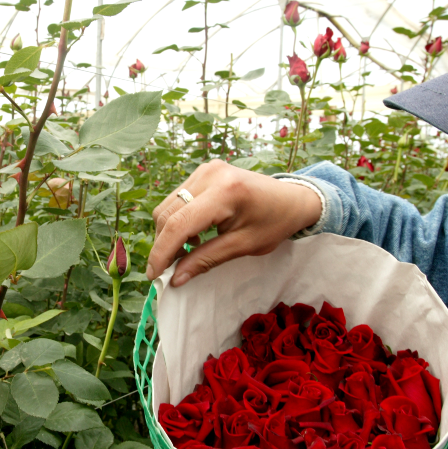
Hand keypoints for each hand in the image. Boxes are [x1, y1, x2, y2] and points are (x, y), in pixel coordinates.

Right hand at [145, 160, 322, 286]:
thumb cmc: (274, 224)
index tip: (155, 276)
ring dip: (169, 232)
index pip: (180, 224)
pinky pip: (177, 198)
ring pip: (168, 206)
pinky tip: (195, 234)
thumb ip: (206, 260)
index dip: (162, 252)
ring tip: (187, 251)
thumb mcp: (243, 246)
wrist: (293, 198)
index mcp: (226, 192)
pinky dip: (178, 220)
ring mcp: (205, 169)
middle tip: (169, 270)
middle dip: (164, 244)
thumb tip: (175, 279)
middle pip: (168, 214)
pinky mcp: (203, 171)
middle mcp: (210, 174)